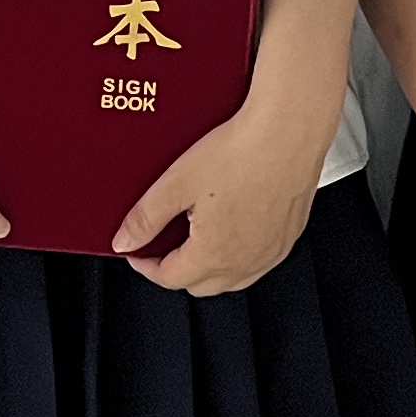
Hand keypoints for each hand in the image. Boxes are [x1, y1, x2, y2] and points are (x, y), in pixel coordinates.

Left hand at [114, 101, 324, 294]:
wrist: (289, 131)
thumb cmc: (241, 153)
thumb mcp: (177, 183)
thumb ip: (146, 218)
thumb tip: (125, 241)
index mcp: (215, 255)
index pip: (170, 278)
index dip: (146, 266)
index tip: (138, 250)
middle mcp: (247, 262)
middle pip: (201, 285)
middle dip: (177, 269)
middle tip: (163, 241)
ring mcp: (272, 251)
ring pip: (233, 277)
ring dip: (209, 265)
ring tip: (197, 233)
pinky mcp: (290, 234)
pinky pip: (259, 259)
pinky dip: (240, 252)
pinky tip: (233, 222)